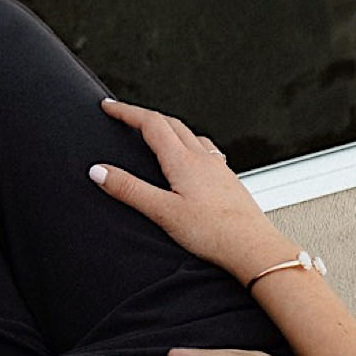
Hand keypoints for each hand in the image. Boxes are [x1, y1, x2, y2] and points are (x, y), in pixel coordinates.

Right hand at [87, 98, 290, 279]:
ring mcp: (219, 168)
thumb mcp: (163, 212)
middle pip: (171, 123)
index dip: (127, 112)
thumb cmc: (215, 233)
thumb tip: (100, 171)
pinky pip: (207, 150)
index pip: (151, 124)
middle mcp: (203, 158)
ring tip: (157, 134)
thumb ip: (130, 190)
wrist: (254, 249)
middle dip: (145, 116)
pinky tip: (194, 160)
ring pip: (191, 135)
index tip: (109, 107)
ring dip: (169, 128)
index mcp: (184, 161)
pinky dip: (190, 145)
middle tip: (126, 117)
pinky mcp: (229, 181)